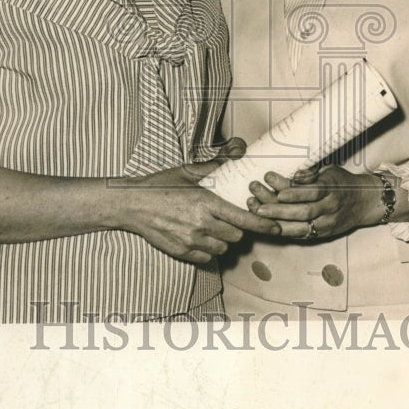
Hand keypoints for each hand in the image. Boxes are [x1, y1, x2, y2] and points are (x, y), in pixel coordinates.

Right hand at [116, 141, 279, 264]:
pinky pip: (207, 257)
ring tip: (210, 227)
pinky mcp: (182, 252)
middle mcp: (201, 224)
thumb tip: (237, 152)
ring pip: (222, 248)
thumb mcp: (187, 172)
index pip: (243, 219)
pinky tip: (198, 237)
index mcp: (205, 202)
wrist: (132, 204)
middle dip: (236, 229)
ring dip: (222, 240)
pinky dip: (207, 250)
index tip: (276, 227)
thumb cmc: (160, 185)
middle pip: (236, 236)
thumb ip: (214, 165)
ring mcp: (191, 240)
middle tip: (226, 219)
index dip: (263, 225)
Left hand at [246, 164, 382, 241]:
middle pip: (302, 211)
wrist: (364, 202)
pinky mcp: (323, 234)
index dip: (290, 189)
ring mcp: (327, 223)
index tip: (269, 179)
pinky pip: (301, 235)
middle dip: (277, 208)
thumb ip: (311, 174)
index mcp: (331, 188)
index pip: (310, 191)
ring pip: (300, 226)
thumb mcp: (329, 171)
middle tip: (255, 204)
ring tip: (257, 213)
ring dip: (276, 221)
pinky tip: (267, 226)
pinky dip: (284, 231)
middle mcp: (330, 208)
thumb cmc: (341, 182)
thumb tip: (294, 174)